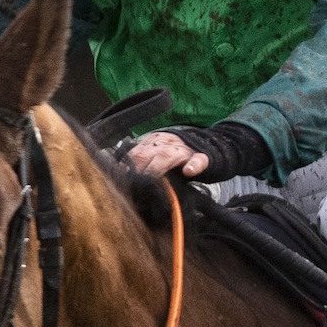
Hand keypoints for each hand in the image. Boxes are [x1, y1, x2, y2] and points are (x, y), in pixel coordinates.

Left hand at [123, 122, 269, 182]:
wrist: (210, 146)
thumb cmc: (177, 155)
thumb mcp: (157, 152)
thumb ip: (141, 159)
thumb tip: (119, 172)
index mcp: (153, 142)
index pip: (133, 153)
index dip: (124, 167)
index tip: (117, 180)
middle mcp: (166, 144)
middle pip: (145, 154)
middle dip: (136, 169)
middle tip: (129, 185)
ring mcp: (184, 151)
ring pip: (167, 157)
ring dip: (156, 168)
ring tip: (150, 179)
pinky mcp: (202, 158)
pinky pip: (198, 160)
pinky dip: (194, 165)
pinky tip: (189, 171)